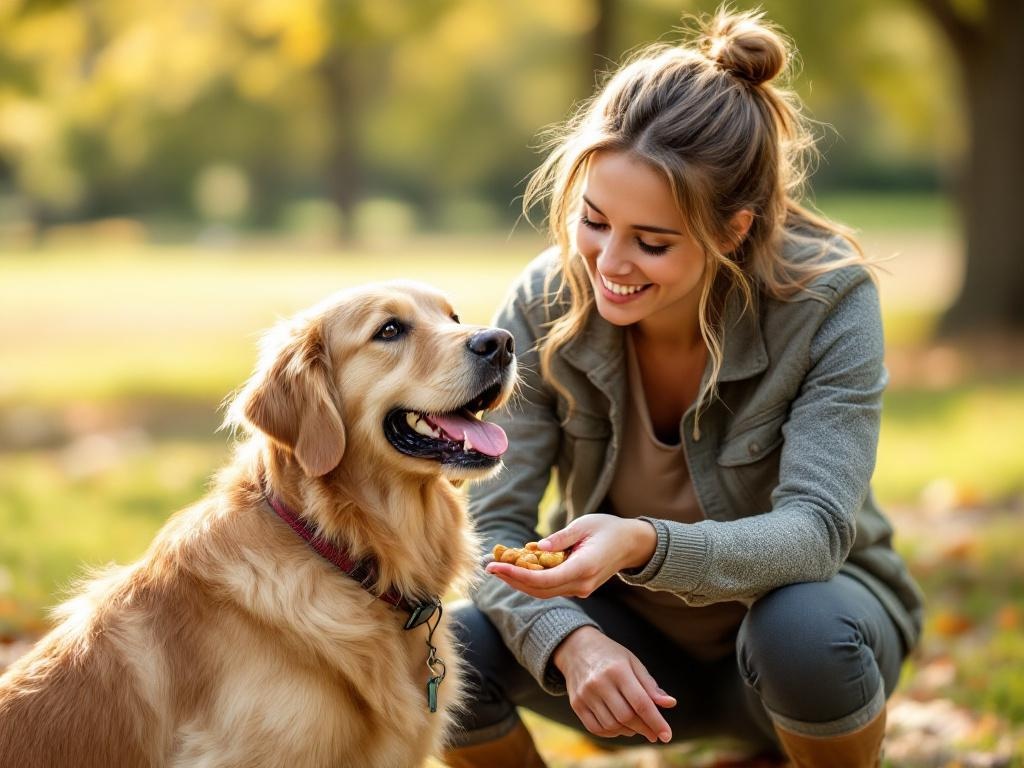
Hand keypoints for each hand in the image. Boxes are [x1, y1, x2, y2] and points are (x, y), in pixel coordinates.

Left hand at [485, 514, 656, 598]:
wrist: (632, 544)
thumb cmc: (608, 529)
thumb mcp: (584, 525)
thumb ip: (560, 538)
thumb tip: (536, 547)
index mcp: (583, 568)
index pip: (543, 579)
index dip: (516, 575)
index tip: (496, 566)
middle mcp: (582, 584)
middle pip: (539, 589)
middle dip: (512, 579)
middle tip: (490, 567)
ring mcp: (581, 589)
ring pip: (543, 591)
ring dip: (519, 582)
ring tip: (498, 567)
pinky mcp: (578, 587)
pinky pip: (551, 587)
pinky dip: (532, 580)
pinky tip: (517, 568)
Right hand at [553, 626, 675, 742]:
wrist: (577, 648)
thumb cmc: (611, 656)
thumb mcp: (633, 663)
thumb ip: (650, 685)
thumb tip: (670, 704)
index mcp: (618, 670)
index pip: (640, 702)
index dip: (656, 721)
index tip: (667, 736)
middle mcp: (599, 682)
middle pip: (626, 717)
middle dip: (644, 728)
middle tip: (654, 733)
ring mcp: (585, 694)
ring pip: (611, 725)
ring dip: (629, 731)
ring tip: (636, 727)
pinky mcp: (576, 703)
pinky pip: (596, 728)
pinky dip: (611, 732)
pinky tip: (620, 727)